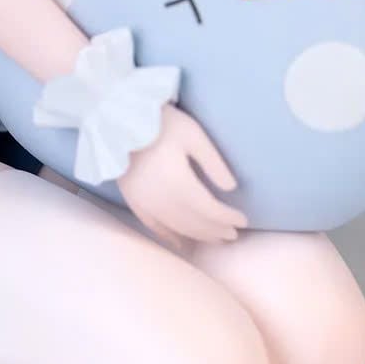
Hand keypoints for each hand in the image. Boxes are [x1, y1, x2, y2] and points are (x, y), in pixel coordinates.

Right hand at [118, 105, 247, 247]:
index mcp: (179, 184)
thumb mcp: (193, 135)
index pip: (210, 209)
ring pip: (176, 227)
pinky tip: (180, 243)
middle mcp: (162, 200)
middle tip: (232, 235)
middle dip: (216, 230)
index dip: (228, 218)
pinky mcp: (132, 200)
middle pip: (194, 223)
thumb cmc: (161, 124)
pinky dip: (168, 236)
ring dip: (197, 235)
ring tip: (214, 239)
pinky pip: (152, 225)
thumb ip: (213, 162)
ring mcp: (144, 202)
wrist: (120, 121)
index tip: (244, 220)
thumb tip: (231, 187)